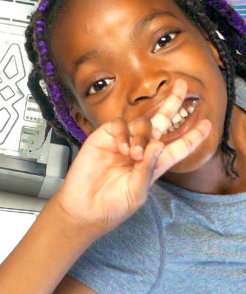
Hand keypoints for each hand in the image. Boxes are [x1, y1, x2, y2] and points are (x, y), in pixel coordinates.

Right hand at [54, 80, 210, 234]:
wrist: (85, 206)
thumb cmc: (112, 205)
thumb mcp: (136, 193)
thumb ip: (148, 169)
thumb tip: (158, 145)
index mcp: (154, 165)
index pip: (178, 147)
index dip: (193, 136)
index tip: (208, 124)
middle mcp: (141, 149)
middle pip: (161, 122)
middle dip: (172, 104)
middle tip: (183, 87)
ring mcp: (123, 141)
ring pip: (142, 124)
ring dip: (142, 137)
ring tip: (133, 155)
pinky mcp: (105, 136)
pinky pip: (119, 125)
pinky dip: (123, 134)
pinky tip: (121, 148)